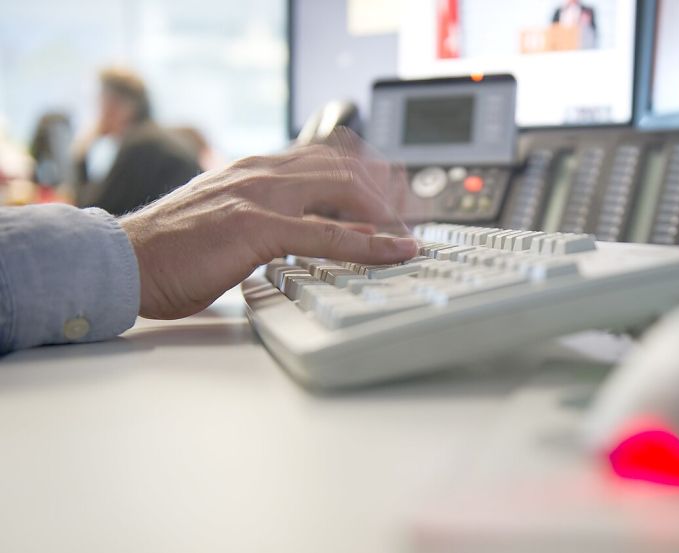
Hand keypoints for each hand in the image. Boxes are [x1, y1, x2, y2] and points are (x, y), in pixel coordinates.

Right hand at [120, 143, 417, 318]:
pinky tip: (394, 250)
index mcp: (256, 170)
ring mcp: (260, 196)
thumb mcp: (232, 224)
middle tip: (415, 215)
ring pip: (344, 190)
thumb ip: (274, 220)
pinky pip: (327, 233)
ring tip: (413, 231)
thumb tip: (322, 235)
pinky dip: (369, 242)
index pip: (327, 157)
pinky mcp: (256, 226)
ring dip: (387, 210)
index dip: (369, 173)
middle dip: (388, 190)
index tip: (396, 193)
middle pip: (345, 167)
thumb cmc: (172, 250)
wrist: (124, 261)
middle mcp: (263, 173)